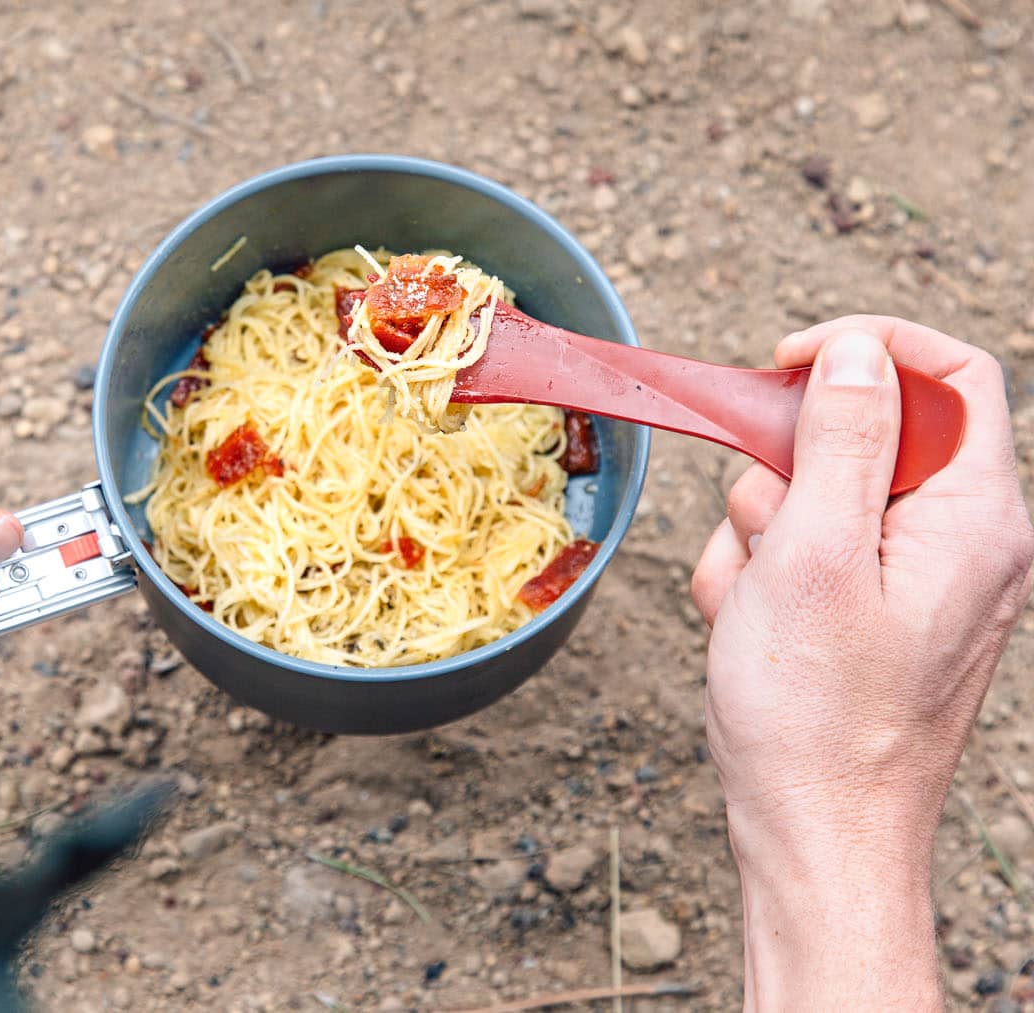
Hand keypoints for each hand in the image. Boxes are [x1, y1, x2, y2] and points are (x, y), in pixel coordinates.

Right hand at [689, 316, 1033, 1008]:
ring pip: (820, 496)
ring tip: (751, 605)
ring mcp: (921, 579)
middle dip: (786, 472)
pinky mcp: (880, 611)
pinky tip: (752, 628)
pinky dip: (763, 576)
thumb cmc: (817, 714)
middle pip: (867, 437)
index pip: (952, 375)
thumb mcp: (813, 555)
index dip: (867, 348)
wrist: (818, 833)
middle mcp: (965, 540)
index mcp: (977, 517)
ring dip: (761, 535)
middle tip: (758, 530)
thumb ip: (842, 440)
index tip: (786, 362)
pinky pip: (809, 553)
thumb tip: (858, 352)